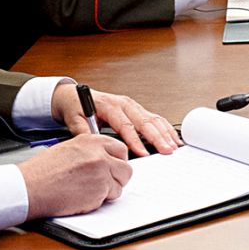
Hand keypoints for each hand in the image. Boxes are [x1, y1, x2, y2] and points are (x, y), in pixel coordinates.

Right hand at [18, 135, 133, 218]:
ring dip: (109, 191)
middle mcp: (99, 154)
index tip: (113, 168)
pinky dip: (99, 201)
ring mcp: (102, 172)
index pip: (120, 149)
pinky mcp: (99, 190)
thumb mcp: (69, 150)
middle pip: (126, 168)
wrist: (30, 188)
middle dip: (117, 178)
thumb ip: (90, 152)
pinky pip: (109, 197)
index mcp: (91, 141)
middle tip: (104, 184)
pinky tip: (82, 197)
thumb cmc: (42, 172)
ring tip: (87, 191)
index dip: (117, 162)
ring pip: (120, 184)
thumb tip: (106, 160)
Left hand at [51, 85, 179, 156]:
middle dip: (158, 137)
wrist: (75, 96)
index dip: (135, 141)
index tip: (143, 154)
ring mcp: (133, 105)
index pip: (126, 125)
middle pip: (145, 121)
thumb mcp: (74, 120)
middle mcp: (124, 103)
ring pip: (154, 119)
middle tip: (167, 151)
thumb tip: (94, 145)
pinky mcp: (137, 109)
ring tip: (174, 146)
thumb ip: (83, 132)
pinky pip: (154, 118)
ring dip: (165, 133)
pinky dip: (165, 128)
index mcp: (110, 105)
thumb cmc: (76, 107)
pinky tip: (172, 137)